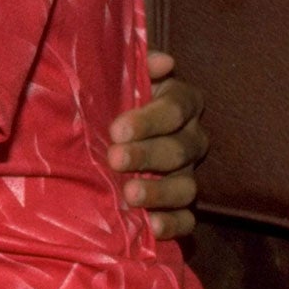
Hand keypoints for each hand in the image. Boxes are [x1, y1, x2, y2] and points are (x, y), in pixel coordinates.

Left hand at [107, 49, 206, 240]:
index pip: (177, 107)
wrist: (97, 135)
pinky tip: (153, 226)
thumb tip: (164, 61)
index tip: (117, 130)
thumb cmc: (106, 100)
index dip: (150, 119)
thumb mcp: (114, 78)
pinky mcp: (181, 206)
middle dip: (147, 155)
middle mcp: (191, 137)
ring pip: (187, 186)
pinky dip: (173, 224)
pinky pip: (188, 219)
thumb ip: (137, 67)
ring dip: (160, 192)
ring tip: (130, 195)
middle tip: (115, 159)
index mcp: (180, 102)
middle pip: (180, 148)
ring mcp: (188, 174)